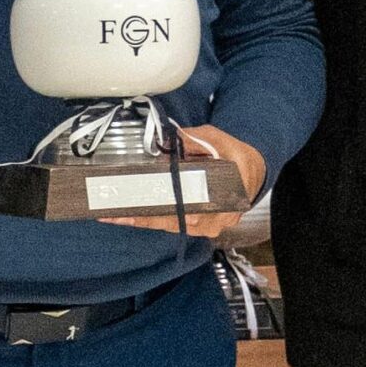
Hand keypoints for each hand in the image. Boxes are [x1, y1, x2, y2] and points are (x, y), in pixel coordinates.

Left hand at [96, 124, 265, 243]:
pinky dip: (149, 219)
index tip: (135, 208)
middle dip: (140, 217)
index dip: (158, 209)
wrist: (253, 171)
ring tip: (112, 215)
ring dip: (140, 220)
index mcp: (222, 198)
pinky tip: (126, 215)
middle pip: (172, 221)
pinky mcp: (198, 225)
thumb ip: (195, 140)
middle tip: (112, 214)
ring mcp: (206, 225)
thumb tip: (169, 140)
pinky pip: (171, 224)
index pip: (185, 206)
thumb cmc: (236, 156)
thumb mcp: (218, 140)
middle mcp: (214, 218)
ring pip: (169, 225)